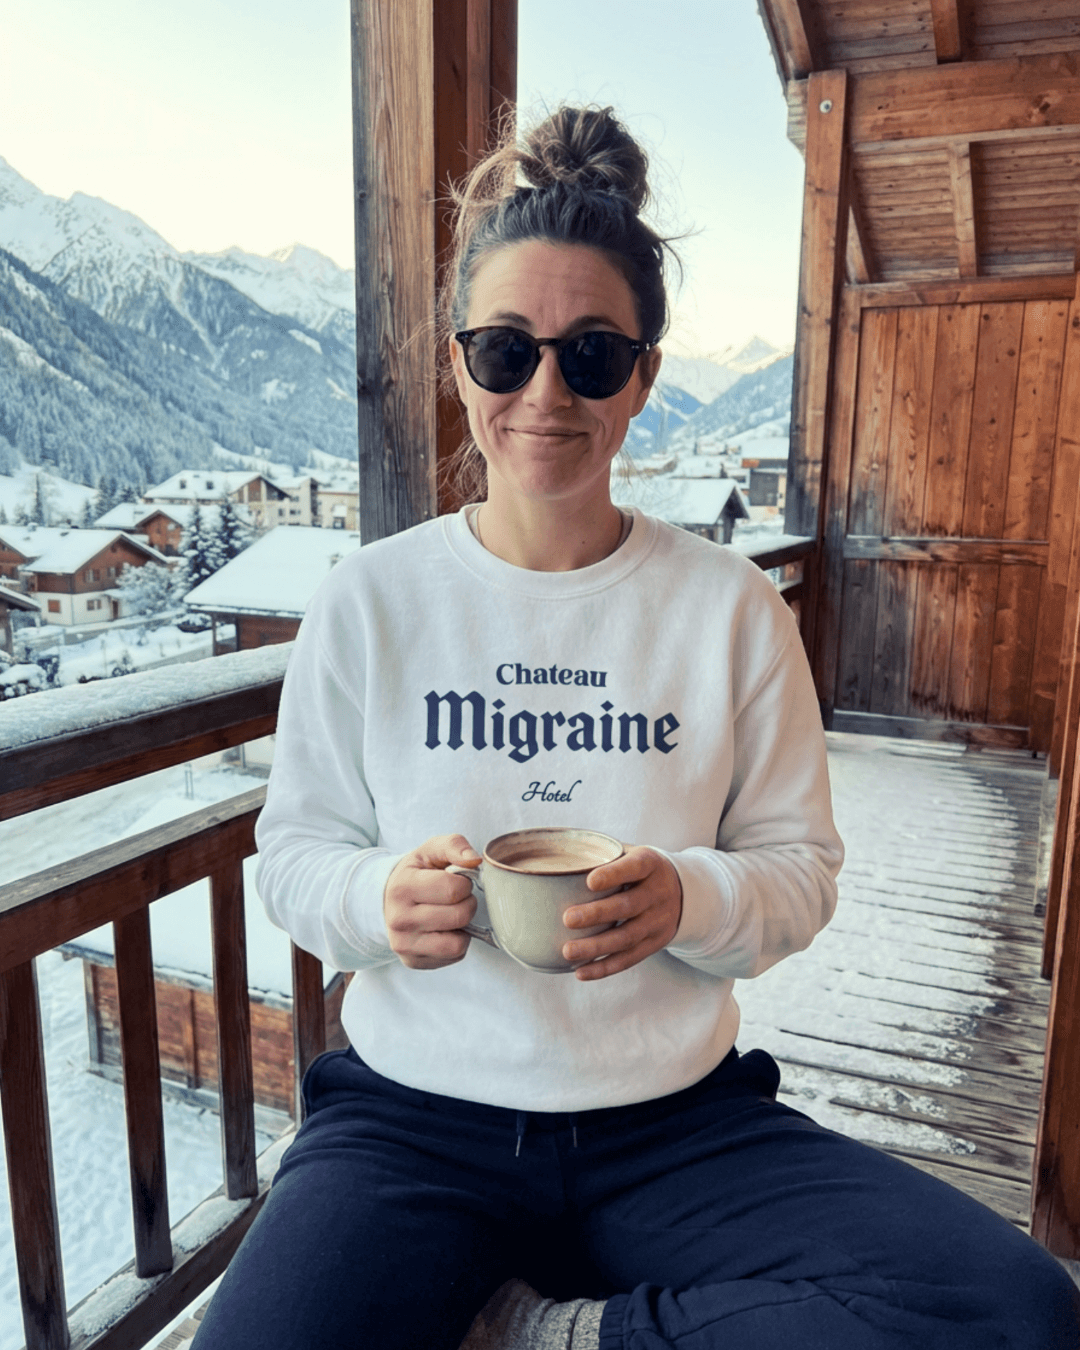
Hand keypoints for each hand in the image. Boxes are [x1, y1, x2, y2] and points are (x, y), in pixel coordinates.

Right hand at [384, 834, 481, 969]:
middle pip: (459, 916)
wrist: (388, 899)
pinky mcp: (412, 961)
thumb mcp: (430, 850)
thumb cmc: (416, 873)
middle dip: (467, 904)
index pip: (454, 889)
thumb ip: (454, 845)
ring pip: (458, 943)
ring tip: (451, 914)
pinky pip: (454, 956)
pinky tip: (444, 930)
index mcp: (402, 887)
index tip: (456, 881)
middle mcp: (399, 919)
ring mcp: (404, 944)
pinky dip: (457, 943)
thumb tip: (474, 861)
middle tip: (456, 898)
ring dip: (463, 926)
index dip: (464, 883)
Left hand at [562, 846, 682, 981]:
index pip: (634, 867)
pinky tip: (580, 972)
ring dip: (596, 946)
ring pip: (627, 937)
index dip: (613, 875)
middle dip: (597, 914)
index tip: (589, 882)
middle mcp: (658, 893)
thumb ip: (601, 853)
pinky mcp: (655, 943)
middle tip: (567, 919)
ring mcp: (658, 921)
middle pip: (628, 906)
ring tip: (567, 951)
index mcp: (650, 864)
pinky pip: (629, 959)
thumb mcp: (630, 853)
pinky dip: (604, 967)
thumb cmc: (640, 869)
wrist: (684, 891)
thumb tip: (555, 856)